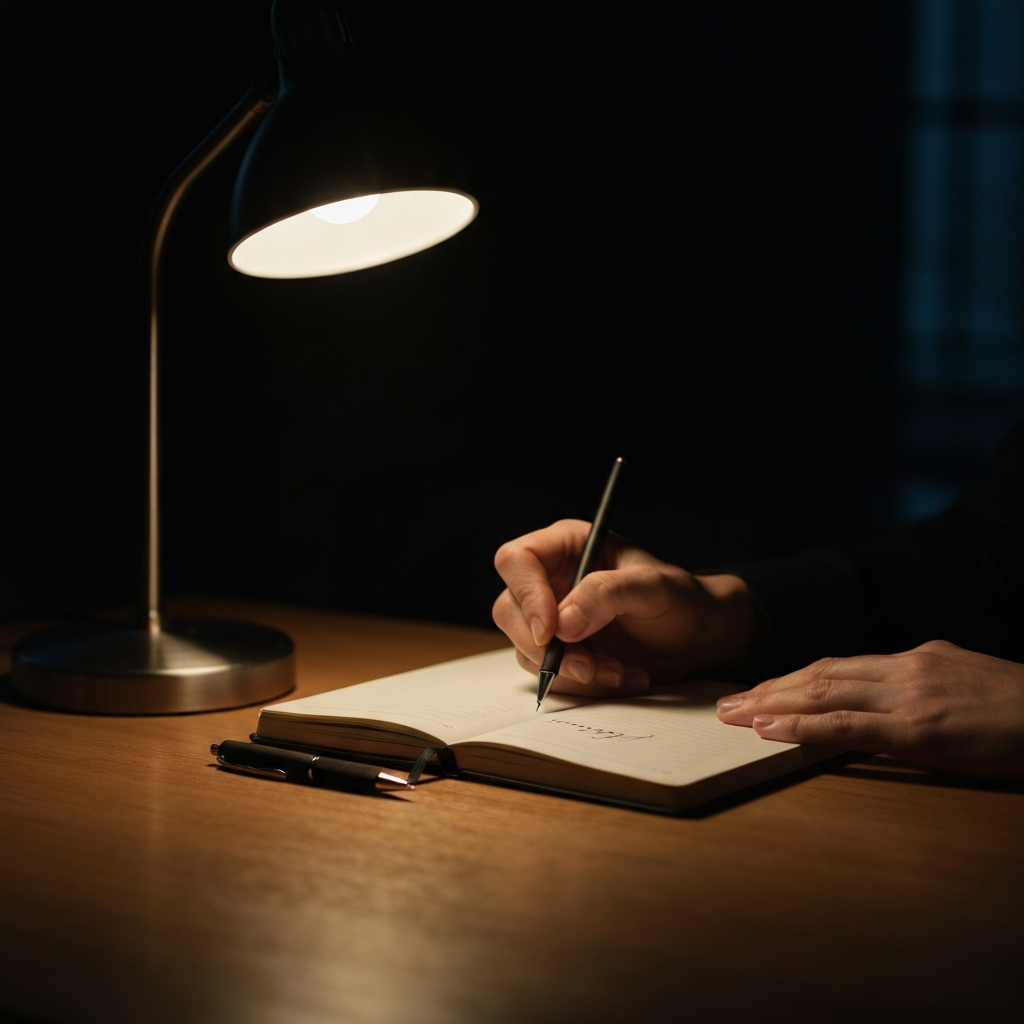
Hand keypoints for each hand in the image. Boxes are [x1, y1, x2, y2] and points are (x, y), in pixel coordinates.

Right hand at [492, 519, 764, 695]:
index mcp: (565, 546)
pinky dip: (584, 685)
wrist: (697, 639)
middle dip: (546, 647)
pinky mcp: (561, 653)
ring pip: (527, 649)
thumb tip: (562, 622)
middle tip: (588, 666)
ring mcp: (551, 619)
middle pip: (510, 610)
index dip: (526, 595)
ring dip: (571, 671)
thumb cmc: (679, 599)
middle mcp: (550, 581)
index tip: (552, 631)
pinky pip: (550, 676)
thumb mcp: (653, 587)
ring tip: (619, 671)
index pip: (516, 561)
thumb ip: (606, 593)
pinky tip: (622, 676)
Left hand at [716, 640, 1023, 780]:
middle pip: (819, 674)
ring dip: (770, 704)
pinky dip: (802, 727)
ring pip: (823, 693)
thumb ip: (921, 685)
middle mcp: (904, 668)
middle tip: (725, 702)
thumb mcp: (965, 684)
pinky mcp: (919, 729)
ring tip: (732, 716)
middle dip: (767, 688)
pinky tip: (769, 731)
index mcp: (914, 658)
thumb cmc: (1021, 709)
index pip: (836, 665)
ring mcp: (909, 695)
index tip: (757, 690)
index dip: (791, 678)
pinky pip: (847, 726)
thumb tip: (886, 694)